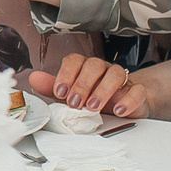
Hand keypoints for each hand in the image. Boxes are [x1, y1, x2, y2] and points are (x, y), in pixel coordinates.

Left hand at [28, 55, 149, 119]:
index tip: (60, 93)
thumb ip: (53, 87)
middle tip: (75, 103)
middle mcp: (103, 69)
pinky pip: (137, 90)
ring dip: (103, 90)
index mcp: (85, 67)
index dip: (66, 75)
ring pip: (115, 73)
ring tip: (93, 107)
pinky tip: (119, 110)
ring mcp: (122, 79)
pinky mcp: (137, 91)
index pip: (75, 60)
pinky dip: (128, 100)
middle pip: (94, 65)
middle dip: (83, 84)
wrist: (123, 105)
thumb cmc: (93, 98)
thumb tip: (33, 78)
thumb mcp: (71, 94)